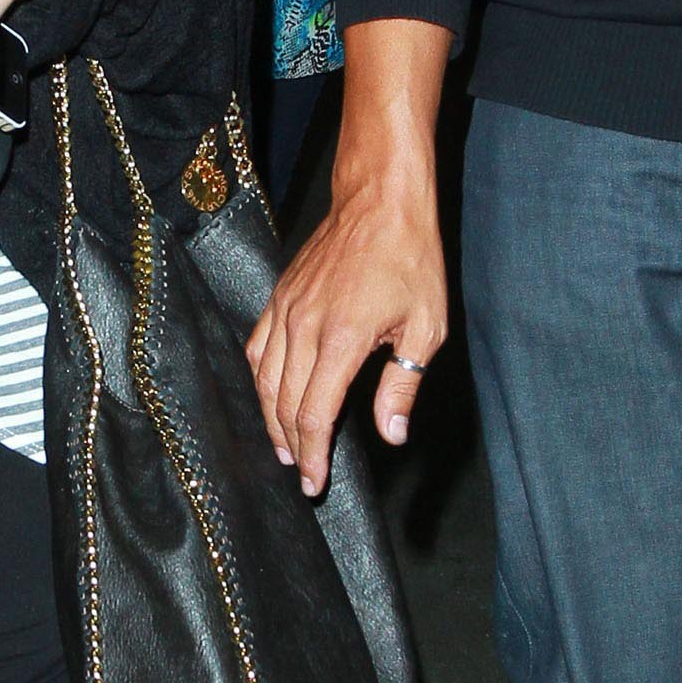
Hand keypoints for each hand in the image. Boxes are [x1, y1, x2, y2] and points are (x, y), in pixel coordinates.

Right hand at [248, 30, 448, 497]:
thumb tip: (391, 435)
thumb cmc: (411, 258)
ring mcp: (285, 309)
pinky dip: (259, 379)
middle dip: (291, 445)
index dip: (314, 455)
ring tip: (284, 446)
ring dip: (270, 418)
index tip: (314, 483)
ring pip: (264, 378)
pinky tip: (268, 395)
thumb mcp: (425, 327)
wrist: (381, 199)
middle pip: (284, 403)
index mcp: (340, 339)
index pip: (315, 414)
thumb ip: (402, 386)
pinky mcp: (279, 295)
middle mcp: (303, 327)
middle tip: (301, 474)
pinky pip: (256, 346)